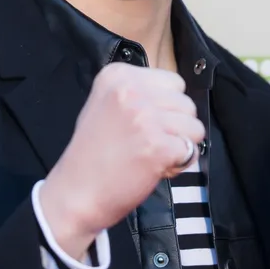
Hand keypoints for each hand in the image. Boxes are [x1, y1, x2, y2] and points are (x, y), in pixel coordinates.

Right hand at [39, 63, 204, 259]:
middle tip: (148, 143)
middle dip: (175, 126)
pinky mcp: (158, 145)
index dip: (165, 106)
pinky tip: (155, 167)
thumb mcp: (103, 105)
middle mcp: (131, 91)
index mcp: (117, 76)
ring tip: (151, 154)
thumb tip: (174, 98)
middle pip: (185, 102)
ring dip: (180, 144)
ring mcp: (145, 117)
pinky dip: (180, 164)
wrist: (75, 193)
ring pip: (194, 126)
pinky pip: (191, 150)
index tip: (145, 123)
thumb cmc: (90, 155)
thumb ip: (136, 94)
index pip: (172, 82)